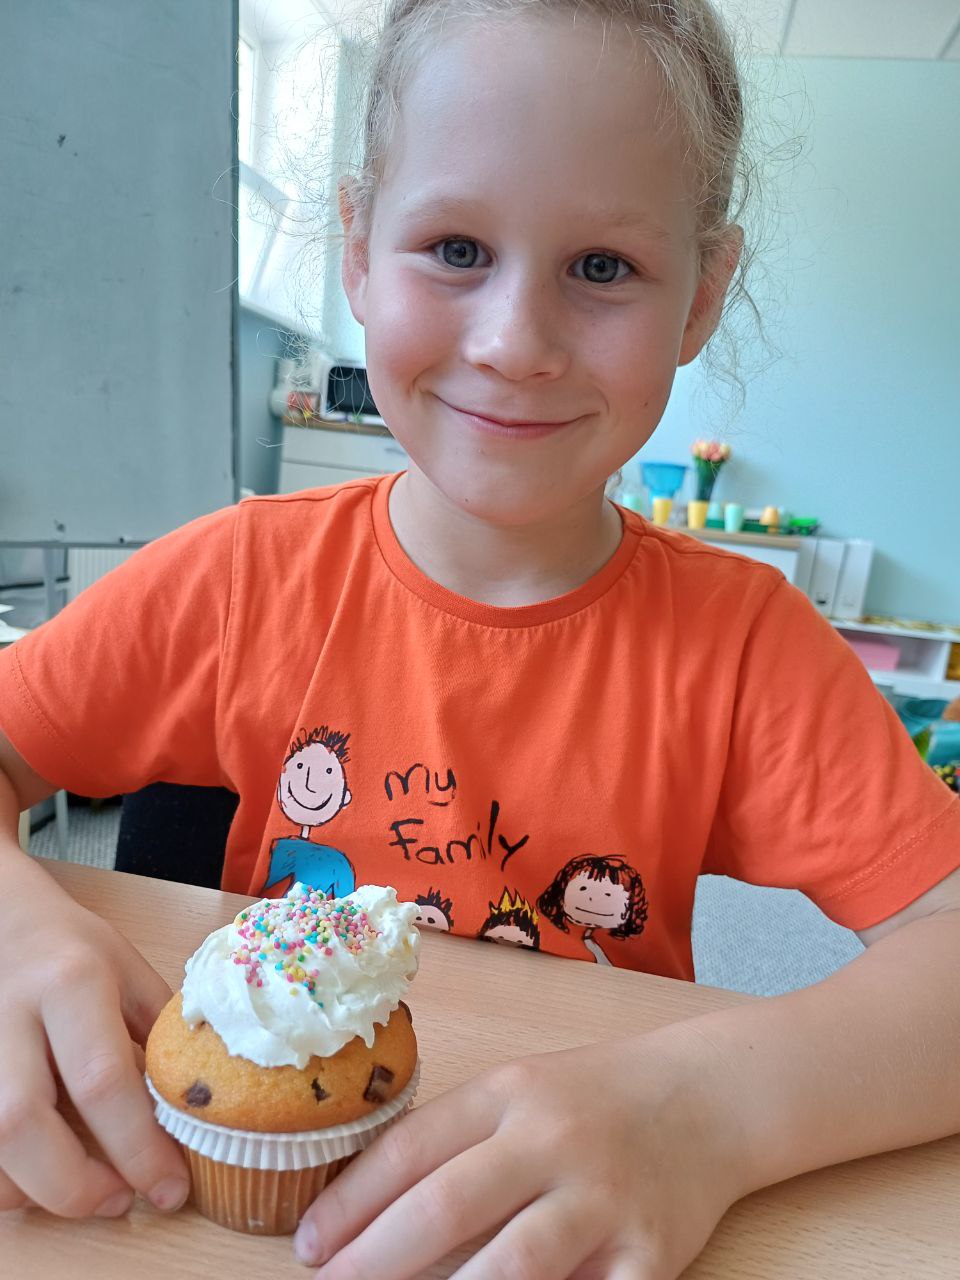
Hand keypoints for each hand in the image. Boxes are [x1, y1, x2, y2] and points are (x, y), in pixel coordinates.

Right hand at [0, 857, 188, 1217]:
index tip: (170, 1189)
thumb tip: (200, 1102)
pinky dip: (4, 1177)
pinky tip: (38, 1175)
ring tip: (83, 1192)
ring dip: (35, 1189)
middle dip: (72, 1184)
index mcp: (72, 982)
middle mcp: (13, 1013)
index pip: (102, 1079)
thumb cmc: (70, 946)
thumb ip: (158, 1030)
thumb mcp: (127, 968)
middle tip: (119, 1201)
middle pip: (22, 1123)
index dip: (137, 1147)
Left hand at [293, 1032, 748, 1278]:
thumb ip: (456, 1138)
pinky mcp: (652, 1253)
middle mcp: (553, 1140)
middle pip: (449, 1207)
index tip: (308, 1248)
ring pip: (515, 1265)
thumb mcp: (519, 1090)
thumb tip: (364, 1211)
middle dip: (375, 1260)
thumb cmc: (593, 1097)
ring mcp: (604, 1199)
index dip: (351, 1202)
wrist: (707, 1095)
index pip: (413, 1148)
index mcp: (510, 1094)